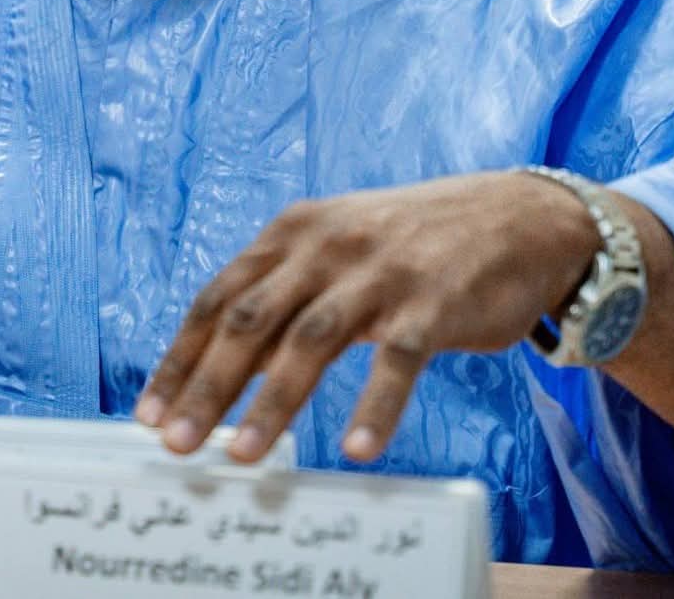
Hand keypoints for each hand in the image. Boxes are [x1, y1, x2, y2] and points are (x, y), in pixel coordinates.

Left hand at [135, 172, 595, 464]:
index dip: (181, 357)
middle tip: (178, 444)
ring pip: (310, 340)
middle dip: (207, 386)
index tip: (152, 411)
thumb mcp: (338, 247)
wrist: (521, 219)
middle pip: (251, 320)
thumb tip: (223, 363)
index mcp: (294, 232)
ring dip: (271, 402)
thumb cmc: (414, 243)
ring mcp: (381, 273)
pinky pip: (397, 361)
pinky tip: (355, 447)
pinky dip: (374, 407)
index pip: (219, 298)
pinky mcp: (433, 303)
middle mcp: (328, 246)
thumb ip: (285, 293)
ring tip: (243, 454)